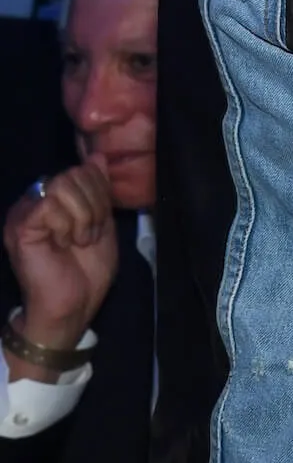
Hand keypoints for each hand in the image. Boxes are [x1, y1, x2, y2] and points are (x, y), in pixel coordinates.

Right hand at [3, 161, 117, 363]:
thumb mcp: (102, 221)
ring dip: (83, 217)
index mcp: (54, 199)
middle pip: (75, 174)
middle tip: (87, 235)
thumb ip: (99, 190)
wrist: (73, 305)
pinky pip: (50, 205)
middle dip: (94, 206)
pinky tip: (64, 244)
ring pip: (63, 186)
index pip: (84, 169)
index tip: (98, 224)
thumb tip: (96, 156)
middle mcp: (34, 201)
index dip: (101, 195)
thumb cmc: (86, 270)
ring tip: (77, 241)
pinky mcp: (20, 227)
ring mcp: (24, 213)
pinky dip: (67, 224)